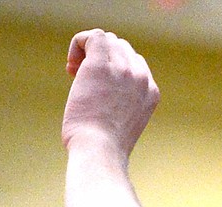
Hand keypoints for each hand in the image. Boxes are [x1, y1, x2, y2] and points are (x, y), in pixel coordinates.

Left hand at [63, 31, 158, 155]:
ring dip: (88, 52)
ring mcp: (122, 69)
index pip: (134, 62)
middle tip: (81, 81)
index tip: (96, 87)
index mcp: (150, 91)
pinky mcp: (100, 65)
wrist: (99, 154)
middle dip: (100, 58)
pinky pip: (92, 36)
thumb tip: (100, 92)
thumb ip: (120, 103)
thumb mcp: (123, 125)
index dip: (113, 68)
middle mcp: (140, 77)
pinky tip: (71, 66)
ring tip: (74, 72)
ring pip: (106, 40)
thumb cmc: (104, 150)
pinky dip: (78, 44)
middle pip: (120, 47)